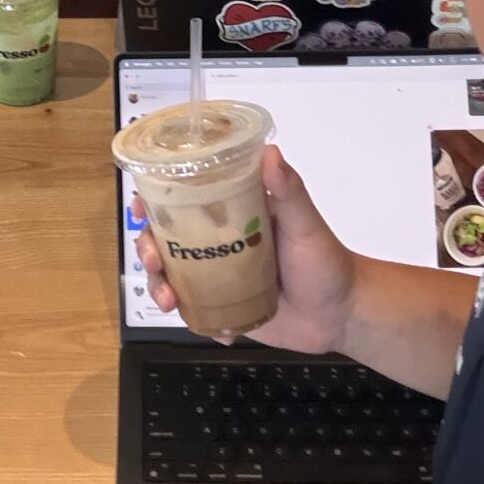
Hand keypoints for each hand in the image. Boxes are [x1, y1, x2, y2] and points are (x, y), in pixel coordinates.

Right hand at [134, 146, 358, 352]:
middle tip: (153, 261)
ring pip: (173, 277)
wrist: (342, 315)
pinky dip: (196, 321)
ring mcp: (218, 277)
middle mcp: (218, 242)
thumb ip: (289, 191)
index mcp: (232, 212)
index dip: (153, 200)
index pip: (183, 198)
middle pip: (166, 240)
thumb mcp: (306, 224)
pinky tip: (216, 329)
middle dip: (148, 250)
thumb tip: (270, 153)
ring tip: (170, 301)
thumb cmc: (326, 262)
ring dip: (160, 287)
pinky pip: (197, 312)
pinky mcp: (224, 309)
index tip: (141, 208)